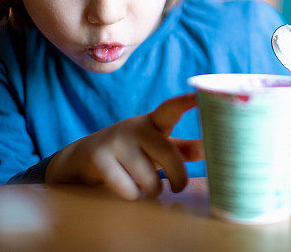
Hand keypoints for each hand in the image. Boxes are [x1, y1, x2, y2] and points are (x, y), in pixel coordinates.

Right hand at [45, 93, 203, 199]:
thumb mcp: (155, 147)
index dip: (186, 102)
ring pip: (150, 179)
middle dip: (179, 177)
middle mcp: (134, 127)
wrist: (81, 159)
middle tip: (179, 187)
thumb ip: (182, 149)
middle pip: (168, 154)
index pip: (171, 108)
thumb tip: (210, 148)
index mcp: (152, 122)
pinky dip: (132, 196)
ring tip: (145, 187)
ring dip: (152, 190)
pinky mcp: (98, 159)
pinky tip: (126, 189)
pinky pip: (129, 189)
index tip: (200, 95)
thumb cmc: (129, 153)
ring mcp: (115, 141)